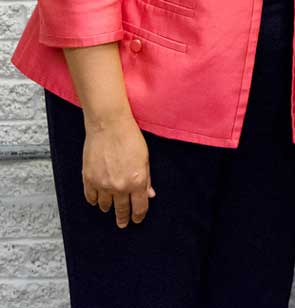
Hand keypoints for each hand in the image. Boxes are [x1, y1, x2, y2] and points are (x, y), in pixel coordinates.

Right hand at [80, 113, 153, 228]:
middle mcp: (119, 186)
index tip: (137, 220)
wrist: (109, 126)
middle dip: (123, 218)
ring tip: (109, 209)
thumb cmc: (130, 138)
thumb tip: (149, 194)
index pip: (139, 207)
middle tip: (123, 224)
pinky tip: (96, 201)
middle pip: (121, 209)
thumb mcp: (145, 158)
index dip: (138, 215)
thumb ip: (147, 179)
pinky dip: (94, 200)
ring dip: (108, 208)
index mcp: (137, 181)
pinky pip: (90, 197)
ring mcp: (102, 184)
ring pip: (105, 205)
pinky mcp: (88, 179)